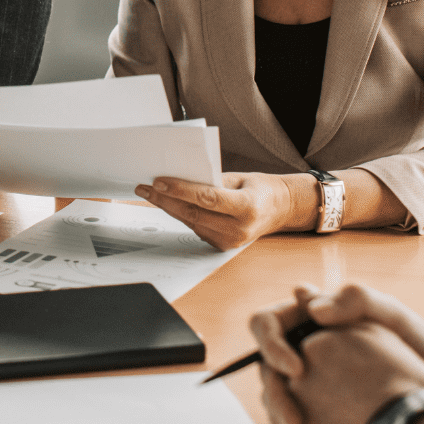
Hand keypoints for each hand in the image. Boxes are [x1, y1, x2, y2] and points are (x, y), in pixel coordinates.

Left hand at [135, 172, 295, 249]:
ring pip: (190, 223)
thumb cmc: (260, 189)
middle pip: (193, 214)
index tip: (159, 182)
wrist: (279, 209)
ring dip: (168, 208)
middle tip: (144, 188)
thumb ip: (212, 180)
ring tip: (150, 194)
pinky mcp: (222, 246)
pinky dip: (181, 215)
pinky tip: (168, 204)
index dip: (180, 190)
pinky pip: (196, 229)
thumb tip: (180, 177)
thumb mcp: (239, 178)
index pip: (207, 198)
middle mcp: (239, 228)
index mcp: (247, 207)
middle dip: (165, 200)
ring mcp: (230, 241)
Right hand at [251, 283, 423, 423]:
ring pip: (275, 397)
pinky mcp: (315, 402)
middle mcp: (297, 345)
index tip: (297, 370)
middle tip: (295, 421)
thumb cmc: (408, 332)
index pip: (264, 323)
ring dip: (283, 418)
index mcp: (304, 316)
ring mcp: (305, 376)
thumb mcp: (386, 311)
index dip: (271, 346)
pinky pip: (294, 415)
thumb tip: (312, 309)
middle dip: (276, 396)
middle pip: (265, 368)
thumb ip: (354, 299)